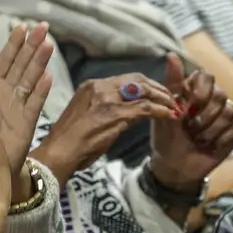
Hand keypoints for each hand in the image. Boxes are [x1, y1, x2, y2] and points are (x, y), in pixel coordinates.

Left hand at [0, 23, 53, 183]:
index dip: (14, 44)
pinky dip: (40, 91)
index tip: (22, 25)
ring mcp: (19, 107)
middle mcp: (9, 94)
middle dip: (32, 46)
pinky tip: (47, 77)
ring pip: (30, 80)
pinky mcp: (26, 123)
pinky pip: (33, 105)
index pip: (6, 60)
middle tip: (43, 26)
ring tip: (48, 44)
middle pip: (22, 65)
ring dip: (39, 62)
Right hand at [30, 73, 177, 184]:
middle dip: (158, 89)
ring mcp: (107, 99)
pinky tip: (170, 116)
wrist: (58, 153)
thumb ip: (106, 108)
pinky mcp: (114, 114)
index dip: (147, 85)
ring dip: (163, 99)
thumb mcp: (87, 117)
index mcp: (91, 86)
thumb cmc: (69, 141)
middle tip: (171, 100)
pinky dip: (161, 111)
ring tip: (174, 108)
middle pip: (138, 80)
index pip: (126, 78)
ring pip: (144, 91)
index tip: (157, 95)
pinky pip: (145, 108)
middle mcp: (99, 87)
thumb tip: (128, 110)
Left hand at [150, 54, 232, 189]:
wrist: (175, 166)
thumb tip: (171, 55)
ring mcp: (226, 113)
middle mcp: (212, 99)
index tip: (186, 108)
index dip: (199, 92)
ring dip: (208, 130)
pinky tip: (209, 145)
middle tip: (188, 129)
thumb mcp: (164, 112)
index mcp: (194, 91)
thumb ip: (171, 84)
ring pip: (228, 112)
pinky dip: (219, 139)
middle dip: (202, 116)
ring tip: (196, 139)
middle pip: (220, 94)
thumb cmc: (166, 138)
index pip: (206, 76)